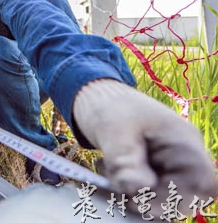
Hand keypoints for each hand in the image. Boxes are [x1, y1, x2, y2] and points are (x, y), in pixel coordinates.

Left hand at [73, 79, 217, 216]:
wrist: (96, 98)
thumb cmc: (109, 106)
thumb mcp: (113, 129)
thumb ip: (124, 160)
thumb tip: (137, 188)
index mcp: (183, 142)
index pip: (201, 182)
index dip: (176, 198)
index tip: (140, 197)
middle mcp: (183, 157)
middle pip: (184, 196)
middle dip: (148, 198)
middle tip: (116, 182)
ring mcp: (169, 167)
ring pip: (162, 198)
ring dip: (134, 194)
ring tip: (109, 169)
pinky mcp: (153, 173)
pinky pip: (147, 193)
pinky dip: (127, 190)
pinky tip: (109, 171)